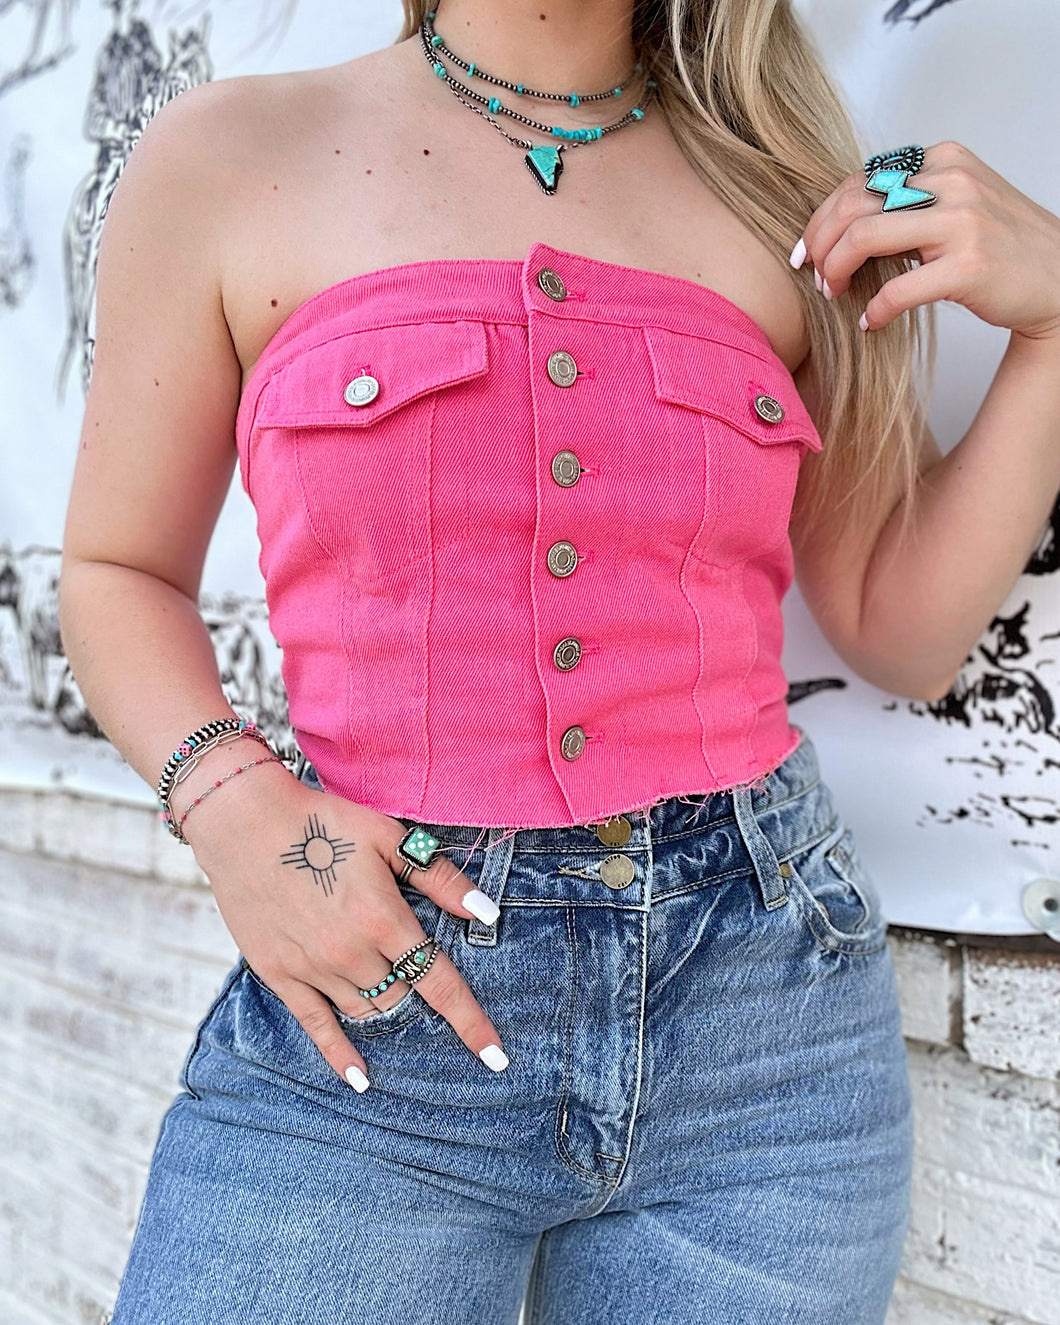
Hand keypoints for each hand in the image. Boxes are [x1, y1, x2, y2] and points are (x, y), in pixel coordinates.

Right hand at [184, 770, 507, 1091]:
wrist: (245, 821)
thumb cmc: (322, 822)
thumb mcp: (388, 837)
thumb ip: (439, 879)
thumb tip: (486, 914)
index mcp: (384, 918)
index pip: (439, 983)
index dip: (471, 1022)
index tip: (496, 1057)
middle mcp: (351, 952)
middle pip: (403, 997)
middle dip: (420, 997)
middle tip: (425, 986)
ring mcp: (313, 967)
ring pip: (366, 1011)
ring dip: (387, 1009)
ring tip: (394, 997)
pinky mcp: (279, 973)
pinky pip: (316, 1025)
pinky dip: (339, 1054)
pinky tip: (359, 1078)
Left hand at [790, 139, 1059, 344]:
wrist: (1059, 278)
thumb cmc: (1000, 246)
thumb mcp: (957, 203)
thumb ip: (908, 201)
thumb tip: (842, 221)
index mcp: (943, 161)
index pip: (859, 181)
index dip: (822, 217)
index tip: (808, 249)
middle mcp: (952, 182)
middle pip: (852, 205)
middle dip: (820, 244)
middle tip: (814, 275)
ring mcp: (963, 223)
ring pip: (864, 238)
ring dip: (836, 271)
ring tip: (834, 293)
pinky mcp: (969, 267)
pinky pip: (897, 290)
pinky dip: (874, 311)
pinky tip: (870, 322)